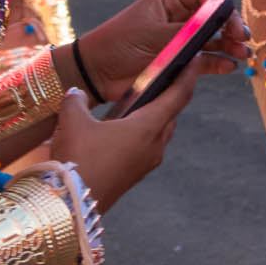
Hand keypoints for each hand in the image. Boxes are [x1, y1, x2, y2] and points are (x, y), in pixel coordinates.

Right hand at [47, 82, 189, 212]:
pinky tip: (121, 132)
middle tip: (163, 78)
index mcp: (148, 127)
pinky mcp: (135, 175)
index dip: (188, 75)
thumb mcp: (72, 122)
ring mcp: (147, 163)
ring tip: (138, 104)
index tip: (195, 59)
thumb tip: (76, 93)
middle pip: (171, 114)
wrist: (70, 205)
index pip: (179, 95)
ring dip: (154, 117)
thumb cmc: (77, 159)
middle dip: (169, 95)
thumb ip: (76, 101)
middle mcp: (155, 145)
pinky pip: (147, 147)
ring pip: (160, 132)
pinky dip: (142, 134)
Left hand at [79, 0, 251, 97]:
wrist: (96, 72)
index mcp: (170, 0)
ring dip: (230, 46)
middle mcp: (179, 17)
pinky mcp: (179, 61)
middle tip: (244, 39)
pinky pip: (205, 59)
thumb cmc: (119, 43)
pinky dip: (218, 63)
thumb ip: (187, 30)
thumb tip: (216, 24)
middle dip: (232, 27)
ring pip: (213, 39)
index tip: (233, 24)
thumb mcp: (154, 34)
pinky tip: (229, 67)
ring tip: (244, 55)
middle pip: (215, 17)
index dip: (223, 8)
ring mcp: (180, 39)